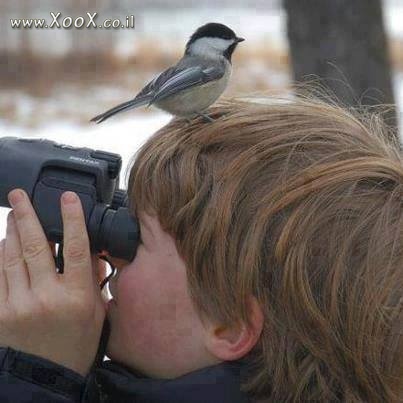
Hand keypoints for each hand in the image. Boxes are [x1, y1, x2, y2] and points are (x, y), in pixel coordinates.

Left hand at [0, 189, 105, 376]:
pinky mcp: (0, 313)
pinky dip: (0, 256)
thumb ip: (92, 279)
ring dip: (11, 232)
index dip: (72, 219)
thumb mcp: (96, 312)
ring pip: (11, 257)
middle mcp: (46, 297)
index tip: (68, 198)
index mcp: (76, 296)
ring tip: (12, 214)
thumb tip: (91, 252)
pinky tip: (4, 244)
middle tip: (19, 195)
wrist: (46, 376)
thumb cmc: (75, 344)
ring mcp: (19, 304)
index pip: (75, 248)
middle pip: (36, 246)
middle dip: (26, 215)